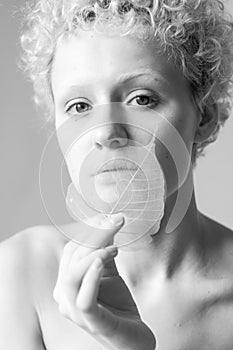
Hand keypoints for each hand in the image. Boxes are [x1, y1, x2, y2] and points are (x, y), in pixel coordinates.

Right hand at [53, 213, 155, 349]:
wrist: (133, 339)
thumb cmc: (118, 306)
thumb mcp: (110, 273)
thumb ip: (104, 252)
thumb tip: (107, 224)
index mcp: (67, 281)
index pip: (72, 249)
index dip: (89, 230)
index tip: (108, 217)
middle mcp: (65, 295)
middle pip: (72, 257)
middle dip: (94, 235)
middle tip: (116, 220)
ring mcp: (76, 311)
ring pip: (72, 275)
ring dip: (93, 253)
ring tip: (114, 245)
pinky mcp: (91, 322)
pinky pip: (83, 299)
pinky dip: (92, 277)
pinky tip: (105, 260)